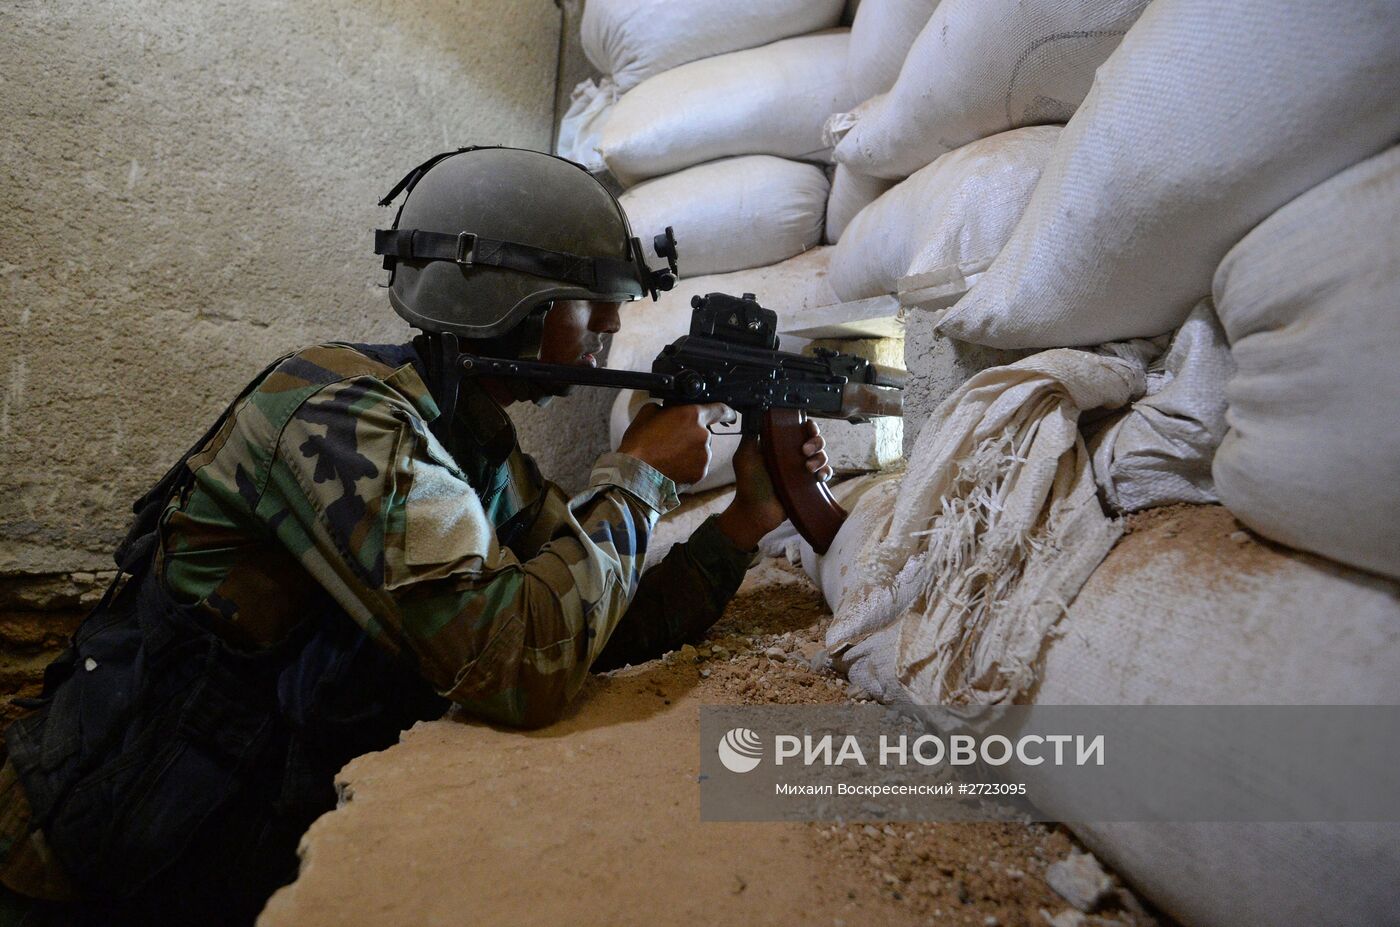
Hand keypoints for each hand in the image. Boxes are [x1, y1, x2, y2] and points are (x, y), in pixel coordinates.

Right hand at [617, 402, 735, 485]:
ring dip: (690, 452)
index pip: (720, 409)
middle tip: (672, 441)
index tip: (729, 415)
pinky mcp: (700, 473)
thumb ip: (667, 408)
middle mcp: (703, 435)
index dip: (726, 412)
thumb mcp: (648, 412)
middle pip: (704, 432)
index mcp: (692, 415)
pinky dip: (688, 466)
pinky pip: (697, 466)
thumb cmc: (639, 443)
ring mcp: (704, 456)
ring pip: (701, 450)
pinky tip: (672, 467)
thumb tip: (671, 410)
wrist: (636, 474)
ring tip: (668, 456)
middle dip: (692, 435)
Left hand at [717, 419, 830, 549]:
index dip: (808, 426)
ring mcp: (802, 470)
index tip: (807, 428)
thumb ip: (751, 436)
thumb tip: (757, 415)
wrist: (756, 511)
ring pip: (823, 455)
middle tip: (804, 451)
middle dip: (816, 441)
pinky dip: (826, 472)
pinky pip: (825, 473)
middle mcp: (793, 455)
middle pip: (816, 440)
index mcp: (780, 445)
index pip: (799, 429)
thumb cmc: (749, 484)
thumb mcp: (745, 456)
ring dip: (820, 458)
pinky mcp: (809, 484)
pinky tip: (818, 477)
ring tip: (808, 468)